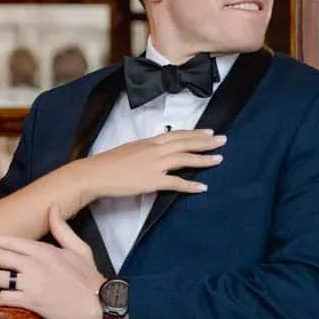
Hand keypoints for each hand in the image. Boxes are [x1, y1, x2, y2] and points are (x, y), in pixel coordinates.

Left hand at [0, 206, 107, 318]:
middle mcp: (36, 264)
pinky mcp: (35, 302)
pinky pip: (7, 299)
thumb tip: (52, 208)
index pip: (10, 241)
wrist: (101, 303)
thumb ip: (62, 229)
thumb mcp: (78, 248)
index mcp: (44, 250)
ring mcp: (35, 283)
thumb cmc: (89, 277)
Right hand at [80, 129, 224, 201]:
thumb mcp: (129, 150)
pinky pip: (176, 183)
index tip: (208, 131)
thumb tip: (154, 154)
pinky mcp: (152, 181)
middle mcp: (155, 150)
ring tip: (219, 159)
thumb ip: (145, 151)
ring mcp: (155, 165)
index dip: (194, 133)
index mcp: (149, 142)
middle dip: (206, 141)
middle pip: (185, 143)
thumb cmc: (108, 164)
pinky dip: (191, 185)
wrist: (95, 173)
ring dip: (204, 159)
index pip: (177, 134)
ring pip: (185, 159)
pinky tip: (203, 187)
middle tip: (222, 139)